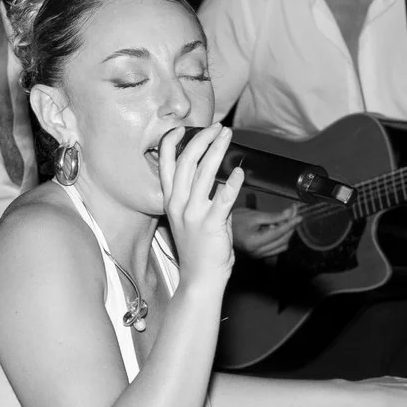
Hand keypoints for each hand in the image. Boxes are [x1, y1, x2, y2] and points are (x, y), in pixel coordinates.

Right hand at [159, 123, 242, 287]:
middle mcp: (179, 204)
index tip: (181, 128)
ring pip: (204, 174)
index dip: (171, 143)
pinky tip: (241, 172)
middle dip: (202, 139)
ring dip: (217, 151)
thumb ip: (204, 198)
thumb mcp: (192, 220)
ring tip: (227, 137)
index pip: (165, 165)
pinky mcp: (211, 224)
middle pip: (186, 162)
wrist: (199, 279)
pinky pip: (223, 198)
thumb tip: (222, 180)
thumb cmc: (198, 251)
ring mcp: (193, 214)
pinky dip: (233, 183)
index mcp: (171, 201)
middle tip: (217, 128)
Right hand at [229, 205, 299, 261]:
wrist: (219, 229)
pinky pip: (276, 248)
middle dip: (290, 226)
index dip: (291, 223)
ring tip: (282, 220)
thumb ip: (273, 216)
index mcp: (255, 242)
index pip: (279, 233)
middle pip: (283, 240)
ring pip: (282, 246)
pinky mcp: (259, 255)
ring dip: (286, 233)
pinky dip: (280, 238)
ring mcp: (259, 255)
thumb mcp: (254, 215)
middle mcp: (258, 252)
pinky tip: (275, 228)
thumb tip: (290, 213)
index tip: (300, 215)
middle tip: (293, 213)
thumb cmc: (234, 220)